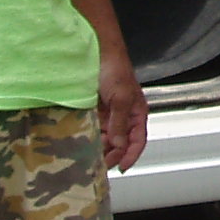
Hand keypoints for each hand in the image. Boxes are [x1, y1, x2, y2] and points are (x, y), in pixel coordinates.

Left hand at [96, 44, 148, 171]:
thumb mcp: (120, 98)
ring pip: (106, 137)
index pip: (138, 141)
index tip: (121, 168)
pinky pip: (93, 127)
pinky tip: (81, 141)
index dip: (131, 156)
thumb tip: (118, 145)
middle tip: (99, 163)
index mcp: (137, 112)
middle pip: (120, 142)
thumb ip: (120, 123)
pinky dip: (88, 135)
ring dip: (98, 146)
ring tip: (88, 154)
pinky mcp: (94, 109)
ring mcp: (108, 113)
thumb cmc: (115, 68)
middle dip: (111, 153)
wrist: (97, 51)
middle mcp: (123, 115)